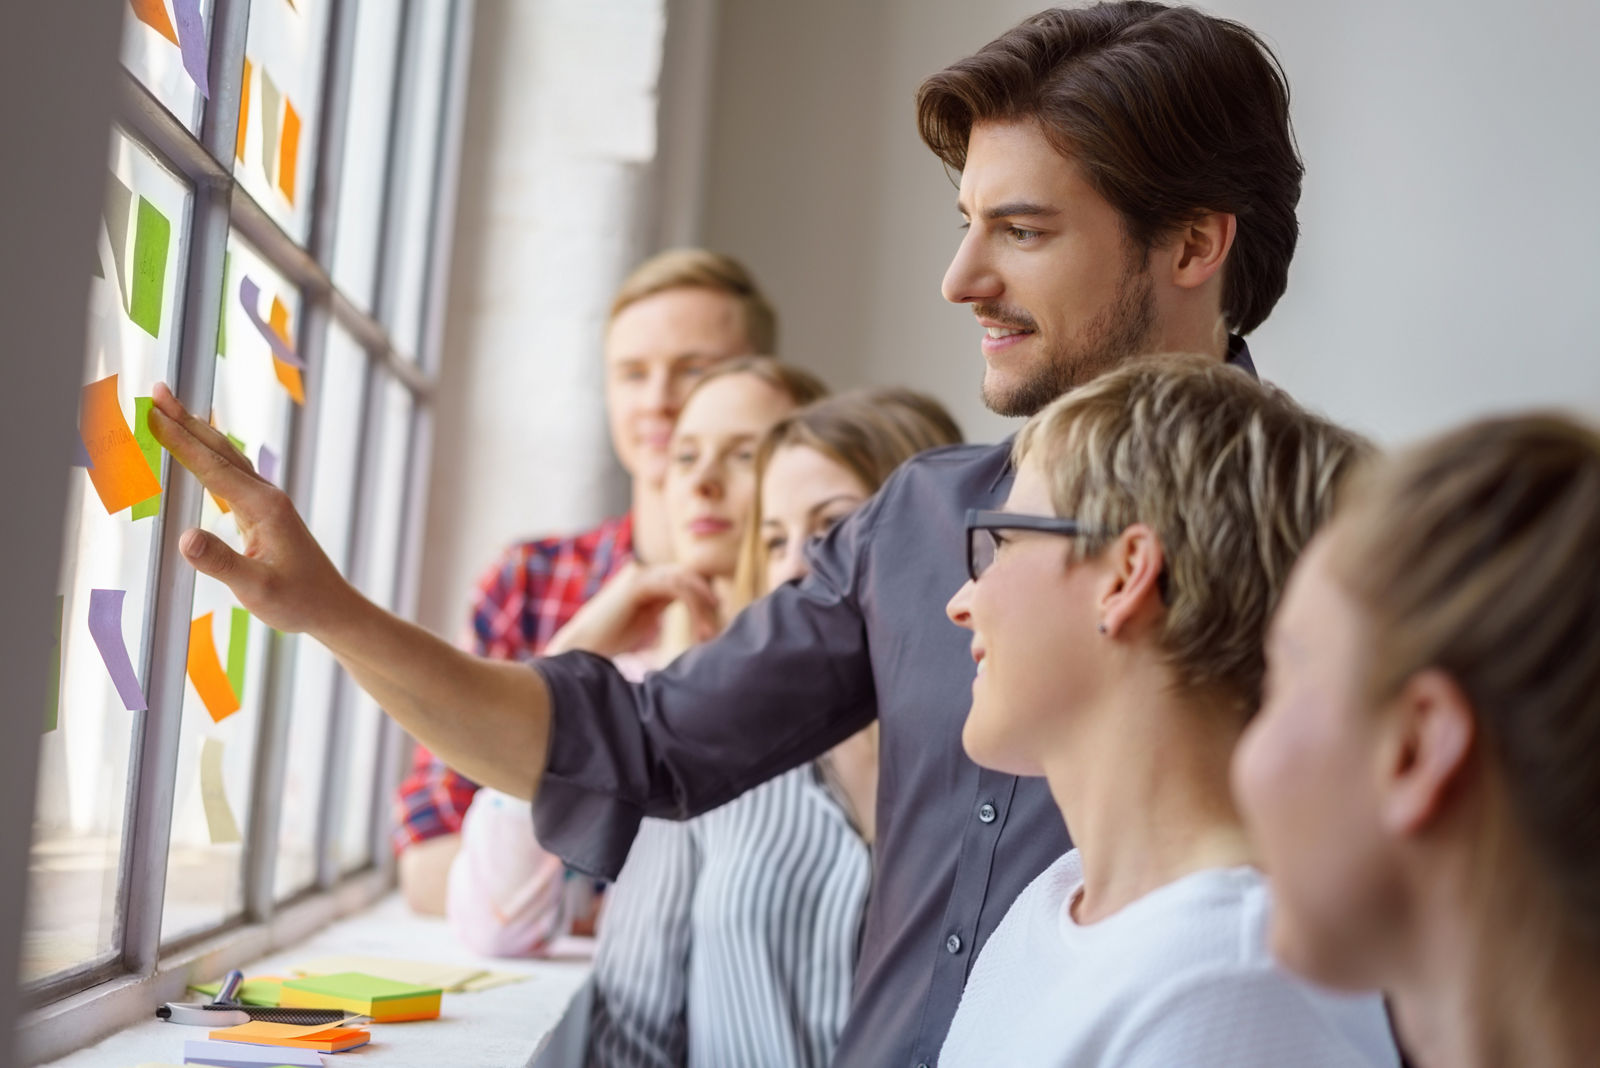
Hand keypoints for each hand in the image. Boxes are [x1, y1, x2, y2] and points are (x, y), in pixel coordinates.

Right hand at [146, 382, 360, 636]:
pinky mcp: (264, 514)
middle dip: (187, 420)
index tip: (153, 414)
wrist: (332, 609)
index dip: (180, 440)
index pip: (213, 467)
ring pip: (227, 459)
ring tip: (172, 410)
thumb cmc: (299, 601)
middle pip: (221, 450)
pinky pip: (231, 475)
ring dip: (199, 433)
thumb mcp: (256, 589)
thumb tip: (185, 537)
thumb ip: (221, 563)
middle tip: (159, 390)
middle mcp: (267, 497)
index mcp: (264, 507)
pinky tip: (203, 452)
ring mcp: (267, 504)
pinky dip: (211, 456)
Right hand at [544, 560, 719, 657]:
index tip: (716, 621)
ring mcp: (641, 575)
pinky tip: (698, 627)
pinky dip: (692, 606)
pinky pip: (676, 587)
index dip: (704, 595)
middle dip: (707, 599)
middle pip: (689, 575)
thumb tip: (691, 609)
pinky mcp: (638, 584)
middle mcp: (646, 573)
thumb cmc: (610, 639)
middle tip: (716, 628)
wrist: (583, 646)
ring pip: (685, 580)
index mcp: (648, 581)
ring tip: (708, 634)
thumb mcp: (645, 620)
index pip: (685, 578)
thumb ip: (662, 607)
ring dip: (702, 606)